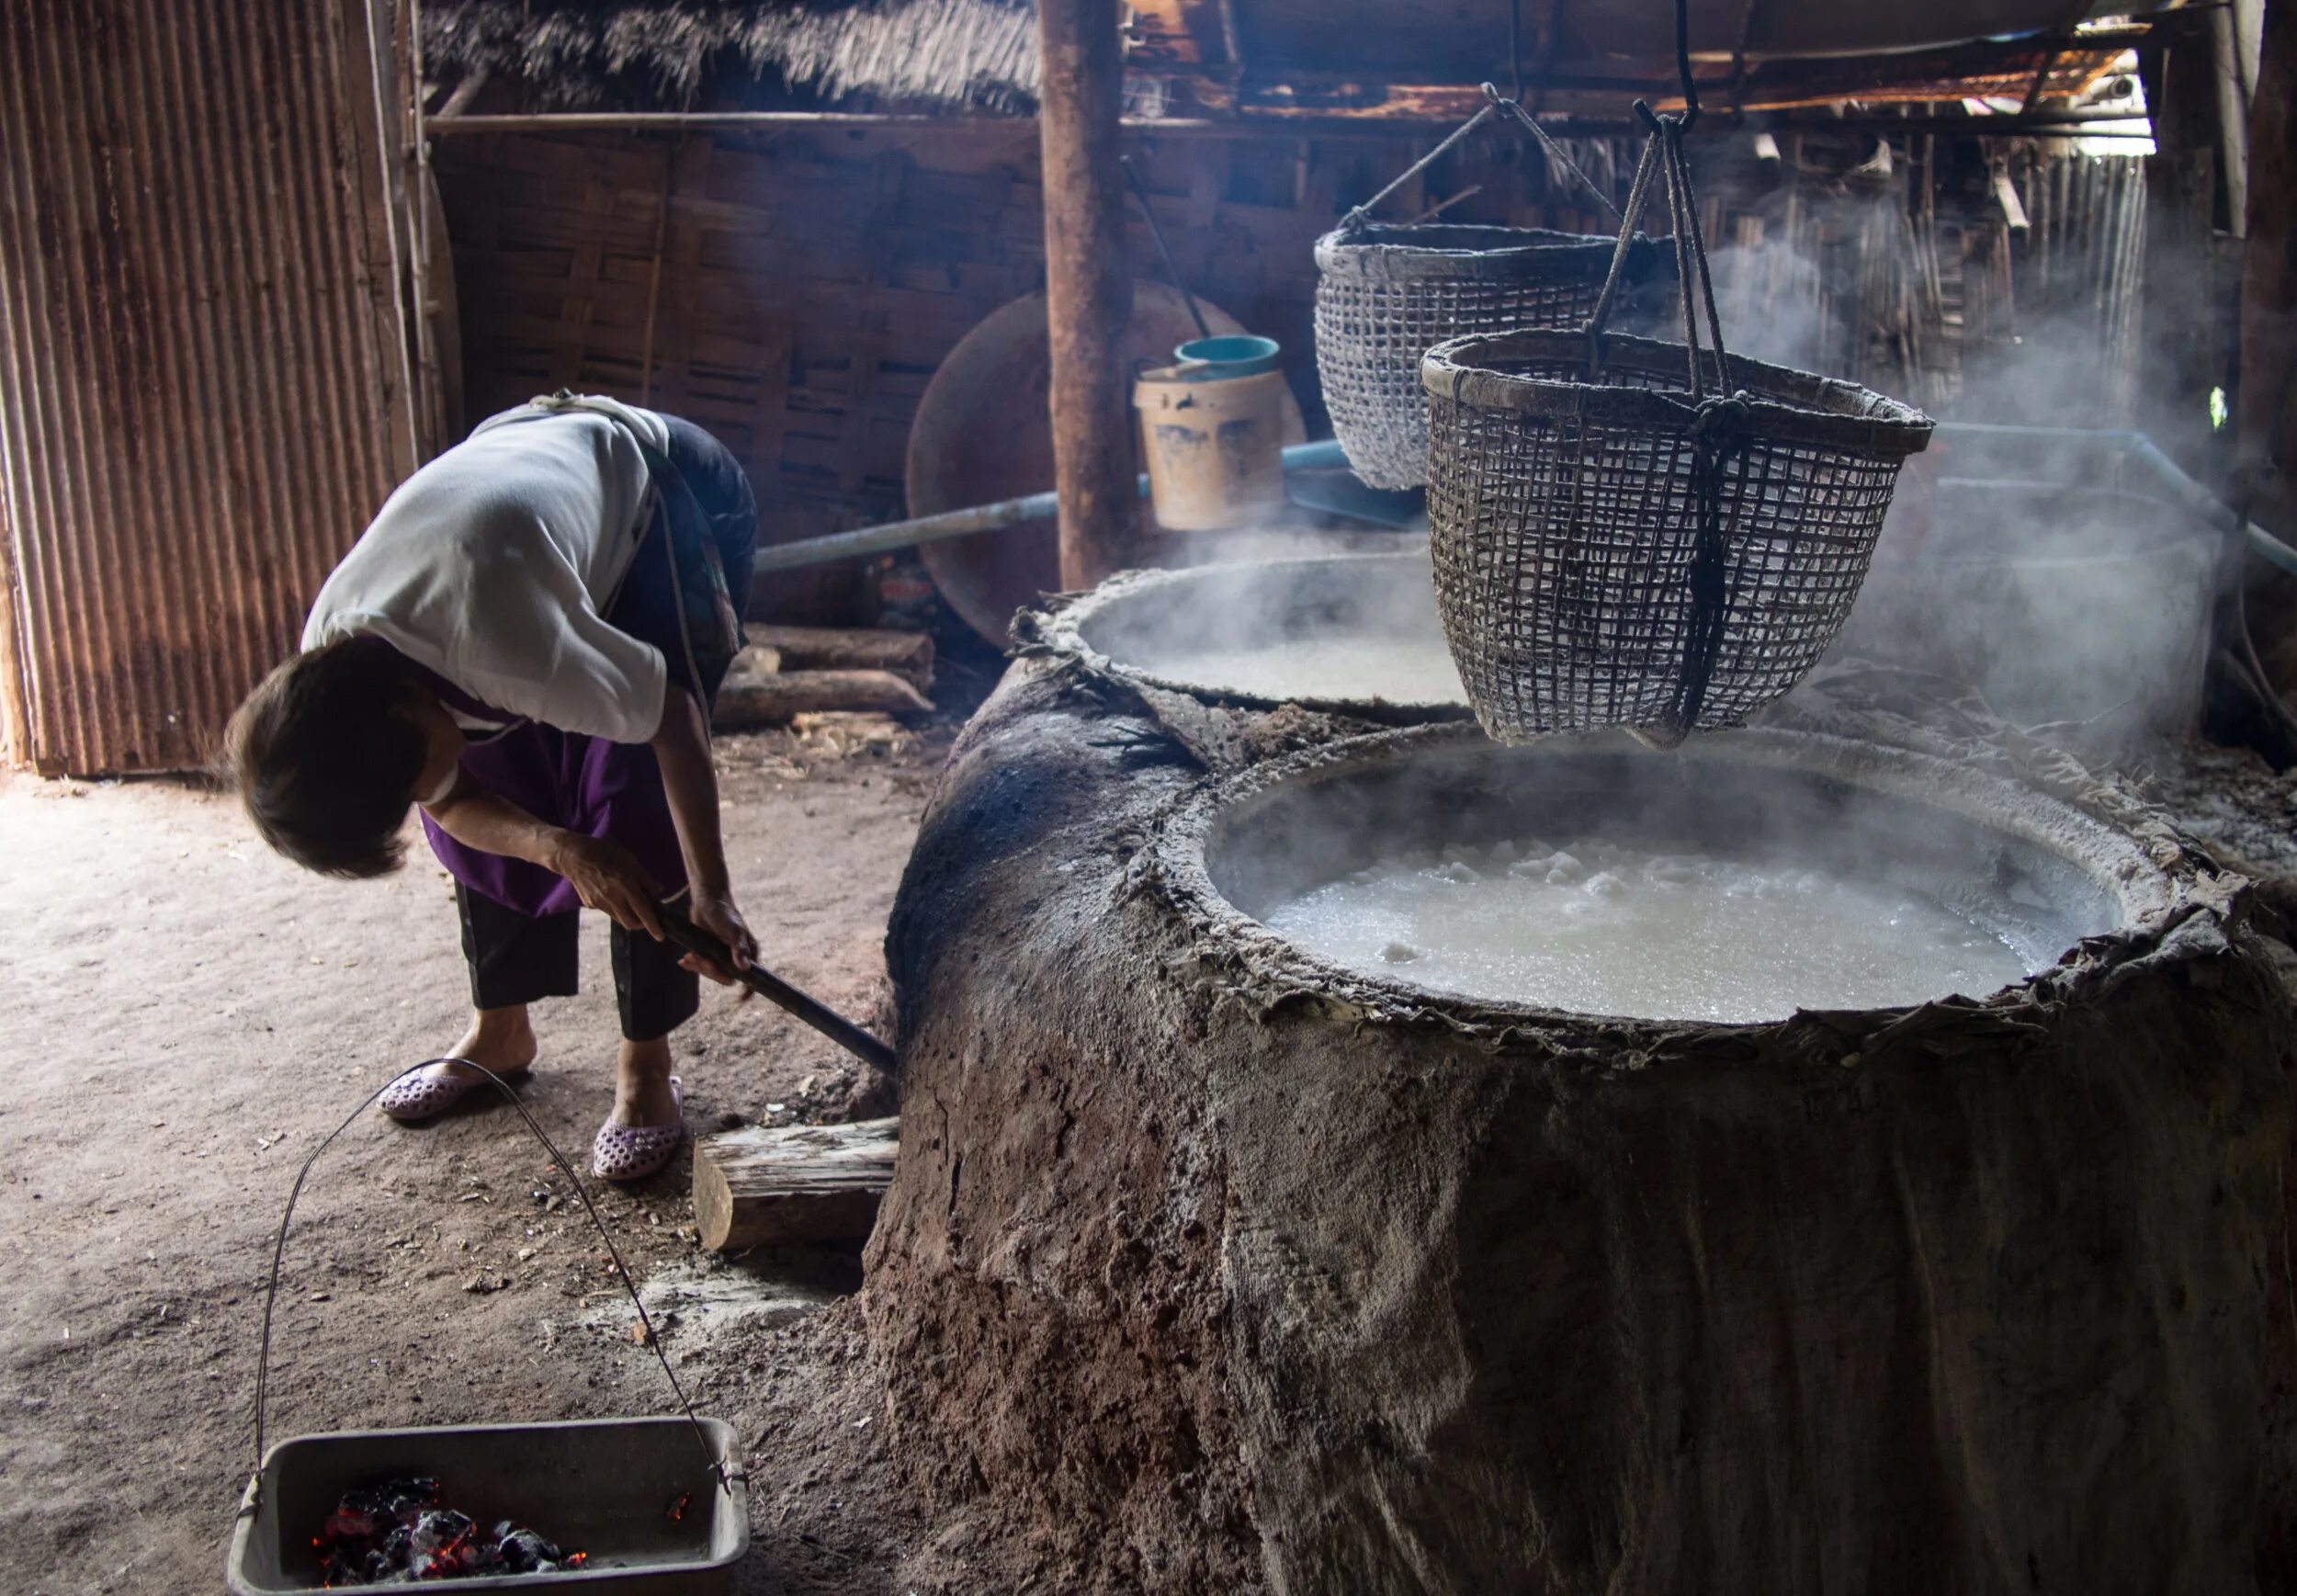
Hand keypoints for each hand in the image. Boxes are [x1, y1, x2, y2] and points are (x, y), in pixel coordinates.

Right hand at [548, 833, 664, 939]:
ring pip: (619, 918)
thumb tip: (658, 891)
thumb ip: (645, 878)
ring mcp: (600, 903)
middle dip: (641, 924)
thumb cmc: (605, 853)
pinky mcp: (590, 905)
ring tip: (628, 901)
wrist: (574, 857)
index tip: (660, 936)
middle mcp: (613, 897)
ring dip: (628, 915)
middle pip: (630, 922)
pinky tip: (611, 893)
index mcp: (625, 884)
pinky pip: (607, 911)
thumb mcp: (630, 860)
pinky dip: (615, 907)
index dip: (652, 924)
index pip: (642, 909)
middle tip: (645, 917)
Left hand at [682, 892, 757, 990]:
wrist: (707, 899)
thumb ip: (739, 949)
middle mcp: (738, 956)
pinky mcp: (710, 953)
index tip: (740, 1001)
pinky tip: (684, 959)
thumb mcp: (733, 930)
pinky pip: (703, 966)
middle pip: (727, 977)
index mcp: (750, 952)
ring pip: (713, 973)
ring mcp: (723, 955)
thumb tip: (745, 968)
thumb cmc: (724, 912)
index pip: (752, 977)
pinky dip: (693, 964)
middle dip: (711, 972)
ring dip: (700, 967)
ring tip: (690, 956)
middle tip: (699, 959)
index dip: (748, 991)